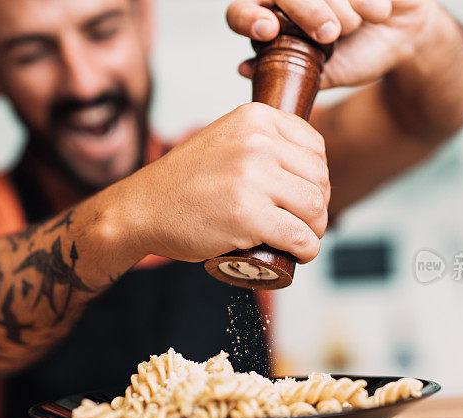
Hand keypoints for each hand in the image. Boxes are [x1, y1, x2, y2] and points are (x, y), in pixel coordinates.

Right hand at [121, 103, 329, 263]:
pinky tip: (299, 254)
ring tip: (299, 238)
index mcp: (255, 117)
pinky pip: (300, 236)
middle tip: (302, 224)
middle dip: (318, 207)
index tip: (302, 197)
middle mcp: (257, 141)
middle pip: (319, 179)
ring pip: (315, 208)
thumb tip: (308, 164)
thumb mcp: (226, 140)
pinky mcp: (248, 214)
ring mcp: (252, 177)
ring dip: (314, 230)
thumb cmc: (185, 182)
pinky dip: (307, 251)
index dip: (316, 179)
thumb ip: (261, 140)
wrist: (142, 209)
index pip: (316, 148)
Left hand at [226, 0, 442, 88]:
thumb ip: (289, 73)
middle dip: (306, 12)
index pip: (241, 12)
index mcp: (273, 17)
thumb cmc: (357, 55)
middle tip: (330, 35)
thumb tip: (244, 68)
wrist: (403, 39)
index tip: (267, 31)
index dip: (248, 18)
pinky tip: (376, 12)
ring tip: (357, 26)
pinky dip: (364, 1)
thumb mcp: (324, 74)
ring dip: (340, 10)